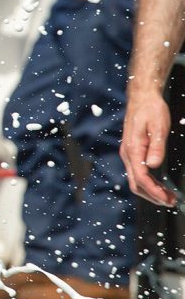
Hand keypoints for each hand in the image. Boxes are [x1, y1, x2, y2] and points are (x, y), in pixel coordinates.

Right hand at [120, 90, 174, 205]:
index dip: (155, 191)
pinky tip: (161, 185)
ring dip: (151, 191)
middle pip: (136, 183)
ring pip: (136, 180)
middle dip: (153, 196)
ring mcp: (128, 153)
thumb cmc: (151, 110)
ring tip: (169, 196)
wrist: (142, 97)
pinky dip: (149, 183)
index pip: (141, 178)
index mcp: (133, 149)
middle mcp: (127, 154)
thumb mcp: (158, 127)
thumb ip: (156, 147)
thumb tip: (154, 166)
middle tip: (172, 201)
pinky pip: (138, 172)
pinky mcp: (133, 152)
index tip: (168, 199)